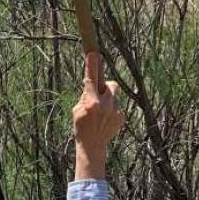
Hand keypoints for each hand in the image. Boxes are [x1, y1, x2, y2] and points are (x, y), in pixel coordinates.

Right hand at [72, 53, 122, 178]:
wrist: (92, 146)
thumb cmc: (81, 127)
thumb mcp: (77, 111)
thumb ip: (86, 97)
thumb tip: (92, 86)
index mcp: (91, 103)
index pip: (91, 79)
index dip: (92, 66)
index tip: (94, 53)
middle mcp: (104, 105)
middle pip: (110, 85)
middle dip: (106, 87)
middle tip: (98, 96)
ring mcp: (115, 111)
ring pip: (114, 97)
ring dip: (108, 102)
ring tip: (100, 116)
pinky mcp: (121, 117)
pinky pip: (117, 107)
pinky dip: (112, 112)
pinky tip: (105, 123)